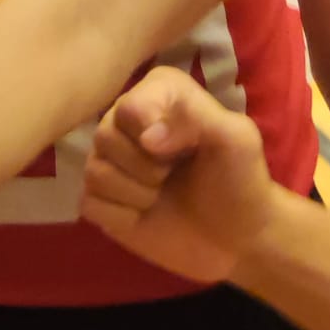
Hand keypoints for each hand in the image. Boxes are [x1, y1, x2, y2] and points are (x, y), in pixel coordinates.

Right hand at [80, 65, 275, 283]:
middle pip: (105, 136)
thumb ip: (195, 117)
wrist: (238, 237)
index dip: (156, 136)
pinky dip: (122, 217)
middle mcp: (125, 118)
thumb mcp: (236, 137)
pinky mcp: (101, 198)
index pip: (130, 107)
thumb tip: (147, 137)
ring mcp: (109, 159)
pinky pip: (90, 203)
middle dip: (146, 168)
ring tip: (161, 195)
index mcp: (157, 92)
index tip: (186, 151)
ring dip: (137, 193)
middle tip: (172, 175)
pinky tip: (143, 215)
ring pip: (95, 171)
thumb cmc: (240, 179)